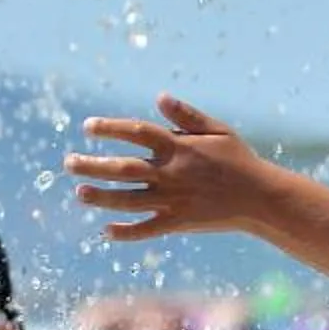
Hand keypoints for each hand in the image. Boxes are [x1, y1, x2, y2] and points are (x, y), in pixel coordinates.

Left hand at [66, 94, 271, 241]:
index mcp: (178, 147)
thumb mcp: (217, 130)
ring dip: (101, 197)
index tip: (87, 127)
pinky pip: (146, 229)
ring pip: (128, 200)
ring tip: (79, 193)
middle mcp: (170, 173)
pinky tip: (105, 231)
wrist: (260, 198)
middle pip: (123, 168)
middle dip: (93, 166)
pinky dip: (126, 232)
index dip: (110, 128)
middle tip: (68, 163)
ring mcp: (173, 200)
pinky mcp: (178, 223)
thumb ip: (186, 116)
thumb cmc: (238, 160)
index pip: (136, 132)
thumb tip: (159, 97)